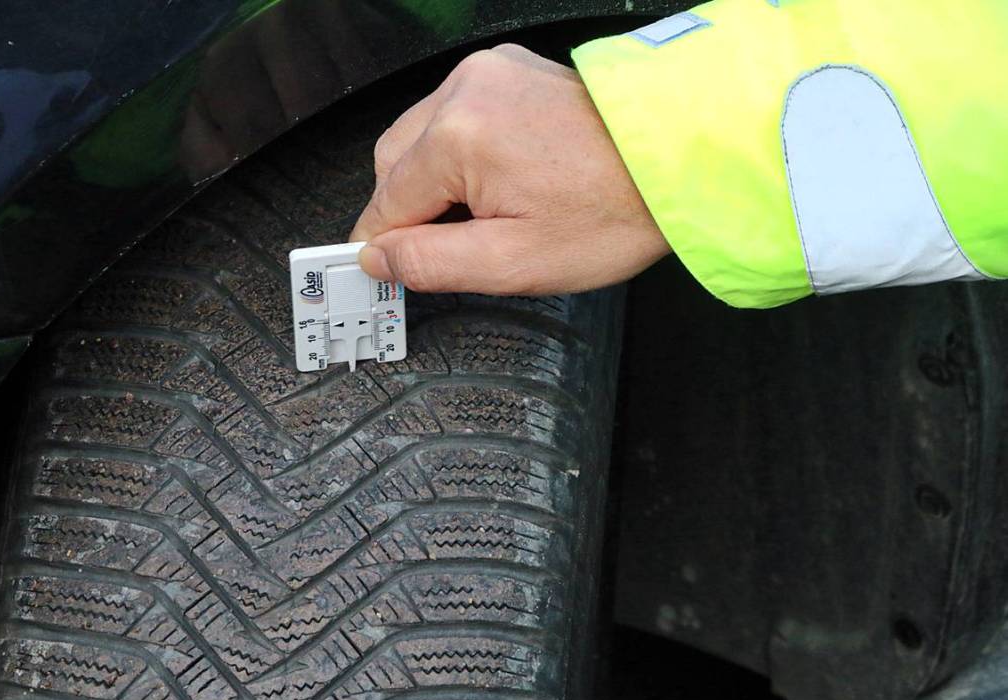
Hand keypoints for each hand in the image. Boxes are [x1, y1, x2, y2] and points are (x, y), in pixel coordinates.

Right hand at [350, 44, 669, 294]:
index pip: (387, 201)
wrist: (681, 162)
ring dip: (435, 179)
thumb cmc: (614, 210)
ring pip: (422, 137)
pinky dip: (462, 152)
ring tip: (488, 213)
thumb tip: (377, 258)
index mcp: (458, 135)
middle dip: (411, 209)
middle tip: (449, 249)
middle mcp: (466, 89)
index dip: (382, 244)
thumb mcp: (514, 262)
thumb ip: (431, 262)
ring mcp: (489, 73)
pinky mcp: (510, 70)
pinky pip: (456, 115)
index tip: (376, 270)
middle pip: (395, 162)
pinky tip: (501, 179)